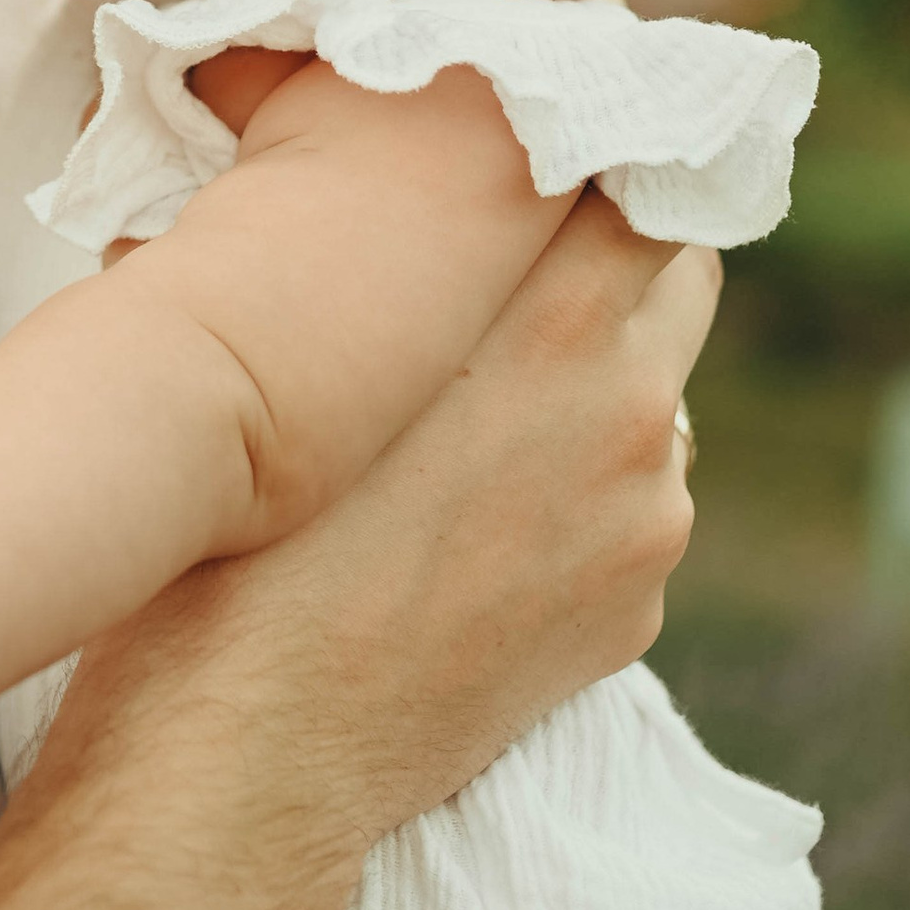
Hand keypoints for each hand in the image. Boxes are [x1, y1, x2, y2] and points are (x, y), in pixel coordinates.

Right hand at [47, 197, 714, 866]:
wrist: (252, 752)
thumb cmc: (234, 533)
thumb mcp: (293, 347)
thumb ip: (373, 250)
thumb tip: (359, 179)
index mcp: (548, 318)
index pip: (642, 174)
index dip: (597, 157)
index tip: (548, 159)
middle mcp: (628, 407)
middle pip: (675, 273)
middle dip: (607, 263)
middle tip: (511, 275)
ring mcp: (647, 516)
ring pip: (651, 402)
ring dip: (589, 390)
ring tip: (471, 432)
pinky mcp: (636, 608)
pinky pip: (627, 509)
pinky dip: (575, 501)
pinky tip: (473, 537)